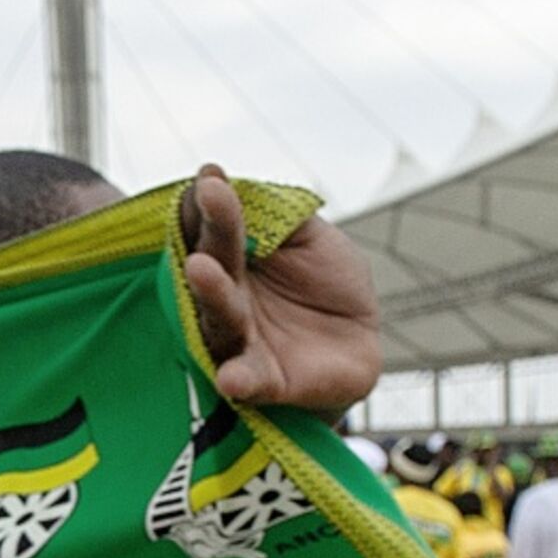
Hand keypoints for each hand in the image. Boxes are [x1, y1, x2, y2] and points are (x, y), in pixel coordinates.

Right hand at [180, 167, 381, 412]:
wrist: (358, 339)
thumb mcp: (312, 237)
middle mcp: (226, 296)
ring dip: (210, 294)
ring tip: (200, 269)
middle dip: (208, 237)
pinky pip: (249, 380)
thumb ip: (280, 215)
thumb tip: (242, 189)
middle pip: (212, 265)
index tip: (212, 176)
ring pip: (220, 318)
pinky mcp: (264, 381)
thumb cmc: (328, 282)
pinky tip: (229, 378)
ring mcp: (240, 339)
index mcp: (233, 257)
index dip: (208, 202)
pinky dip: (238, 379)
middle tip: (208, 203)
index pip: (213, 226)